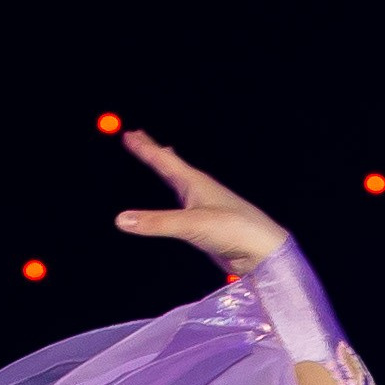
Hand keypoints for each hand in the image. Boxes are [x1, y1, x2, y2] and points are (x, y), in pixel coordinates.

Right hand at [112, 132, 288, 276]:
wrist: (264, 251)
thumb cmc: (233, 229)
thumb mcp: (191, 225)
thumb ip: (156, 223)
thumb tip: (121, 220)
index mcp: (195, 182)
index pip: (163, 160)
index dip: (145, 148)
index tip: (129, 134)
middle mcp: (200, 190)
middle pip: (172, 165)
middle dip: (155, 152)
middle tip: (140, 138)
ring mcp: (206, 206)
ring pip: (181, 182)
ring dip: (168, 170)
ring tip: (160, 162)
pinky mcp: (210, 225)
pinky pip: (186, 204)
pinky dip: (177, 195)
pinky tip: (181, 201)